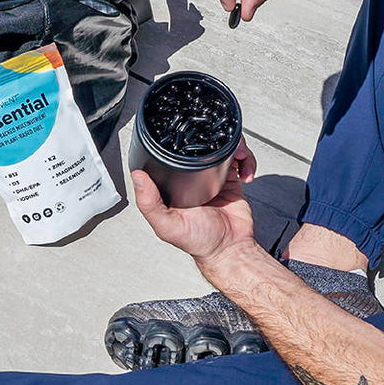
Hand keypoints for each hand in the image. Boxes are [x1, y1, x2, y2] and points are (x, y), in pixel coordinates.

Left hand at [133, 137, 257, 264]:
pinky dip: (246, 160)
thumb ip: (149, 203)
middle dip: (210, 138)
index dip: (176, 141)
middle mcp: (191, 179)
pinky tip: (245, 171)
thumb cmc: (199, 242)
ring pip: (221, 147)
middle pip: (199, 145)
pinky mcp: (230, 180)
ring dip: (232, 145)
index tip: (184, 135)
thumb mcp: (167, 225)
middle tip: (217, 143)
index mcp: (172, 186)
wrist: (230, 249)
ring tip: (237, 154)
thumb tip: (137, 176)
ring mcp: (212, 177)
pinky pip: (239, 160)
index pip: (169, 156)